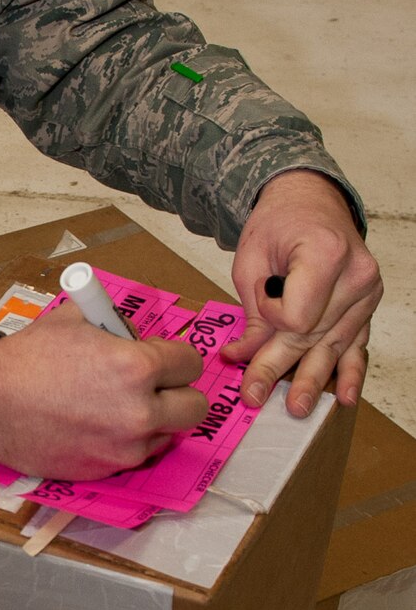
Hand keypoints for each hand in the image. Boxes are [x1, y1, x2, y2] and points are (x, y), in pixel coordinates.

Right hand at [0, 302, 207, 480]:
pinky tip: (96, 427)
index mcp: (136, 366)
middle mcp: (140, 411)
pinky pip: (134, 455)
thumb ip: (115, 325)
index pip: (191, 364)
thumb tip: (135, 335)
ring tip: (117, 408)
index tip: (160, 359)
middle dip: (178, 393)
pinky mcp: (105, 470)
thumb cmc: (27, 357)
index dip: (174, 358)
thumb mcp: (75, 320)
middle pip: (195, 407)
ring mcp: (124, 447)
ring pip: (166, 434)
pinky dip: (125, 442)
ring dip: (152, 421)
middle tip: (154, 387)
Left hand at [227, 170, 380, 415]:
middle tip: (256, 396)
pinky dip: (350, 371)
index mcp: (326, 253)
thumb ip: (252, 309)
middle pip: (312, 336)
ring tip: (296, 407)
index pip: (296, 314)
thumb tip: (243, 355)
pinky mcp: (366, 305)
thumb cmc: (279, 223)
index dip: (271, 318)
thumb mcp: (252, 258)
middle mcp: (355, 275)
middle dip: (280, 367)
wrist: (309, 201)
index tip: (262, 299)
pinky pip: (358, 343)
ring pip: (333, 345)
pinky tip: (346, 397)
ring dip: (312, 378)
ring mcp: (366, 293)